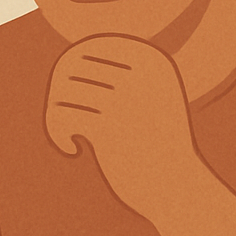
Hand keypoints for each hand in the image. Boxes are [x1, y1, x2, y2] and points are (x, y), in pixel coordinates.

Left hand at [44, 34, 201, 218]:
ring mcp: (125, 100)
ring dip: (56, 116)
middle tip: (69, 120)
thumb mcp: (152, 97)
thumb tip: (70, 60)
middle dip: (59, 94)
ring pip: (62, 91)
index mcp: (150, 60)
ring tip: (69, 135)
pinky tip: (74, 150)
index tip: (73, 100)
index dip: (68, 72)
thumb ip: (120, 73)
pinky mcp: (109, 127)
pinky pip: (60, 115)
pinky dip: (57, 133)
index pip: (85, 48)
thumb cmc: (159, 143)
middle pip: (69, 67)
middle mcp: (138, 73)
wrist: (179, 187)